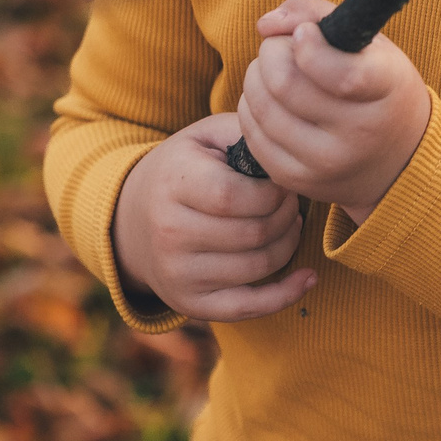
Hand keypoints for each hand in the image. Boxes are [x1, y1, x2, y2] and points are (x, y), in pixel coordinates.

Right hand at [110, 113, 315, 321]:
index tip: (282, 184)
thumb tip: (287, 150)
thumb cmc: (185, 170)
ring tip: (289, 224)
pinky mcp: (190, 304)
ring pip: (258, 266)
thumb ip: (246, 132)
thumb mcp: (206, 137)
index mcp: (173, 184)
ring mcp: (178, 273)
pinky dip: (285, 295)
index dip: (274, 192)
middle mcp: (169, 233)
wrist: (133, 218)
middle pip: (254, 233)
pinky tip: (307, 277)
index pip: (236, 197)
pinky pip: (247, 308)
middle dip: (287, 215)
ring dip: (288, 244)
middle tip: (291, 202)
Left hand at [236, 0, 431, 223]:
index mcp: (387, 90)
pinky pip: (252, 135)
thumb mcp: (370, 43)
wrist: (396, 160)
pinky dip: (251, 108)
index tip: (304, 33)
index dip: (310, 48)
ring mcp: (327, 163)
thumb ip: (317, 13)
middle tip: (282, 48)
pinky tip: (270, 101)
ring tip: (274, 72)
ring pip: (262, 108)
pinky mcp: (297, 179)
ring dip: (256, 78)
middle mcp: (360, 134)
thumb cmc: (378, 88)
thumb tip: (265, 24)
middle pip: (285, 84)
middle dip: (271, 53)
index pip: (341, 74)